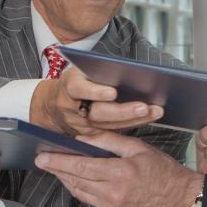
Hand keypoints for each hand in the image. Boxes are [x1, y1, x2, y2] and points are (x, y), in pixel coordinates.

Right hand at [30, 66, 163, 135]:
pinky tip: (149, 118)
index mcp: (69, 86)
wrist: (51, 106)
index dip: (95, 92)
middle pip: (98, 112)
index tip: (112, 92)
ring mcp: (81, 125)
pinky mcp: (90, 135)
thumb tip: (128, 71)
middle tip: (144, 106)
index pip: (79, 89)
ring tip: (155, 111)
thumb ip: (97, 71)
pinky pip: (113, 131)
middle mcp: (73, 108)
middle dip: (123, 110)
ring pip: (109, 124)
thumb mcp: (79, 72)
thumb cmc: (73, 83)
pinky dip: (132, 124)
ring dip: (134, 118)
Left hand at [35, 131, 203, 206]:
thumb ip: (109, 142)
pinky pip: (89, 199)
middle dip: (57, 169)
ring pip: (79, 191)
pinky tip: (74, 179)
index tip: (43, 156)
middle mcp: (113, 193)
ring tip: (55, 168)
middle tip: (42, 160)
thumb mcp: (138, 148)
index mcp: (120, 173)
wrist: (179, 197)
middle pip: (76, 180)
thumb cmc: (163, 170)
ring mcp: (111, 206)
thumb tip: (83, 140)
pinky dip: (79, 188)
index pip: (81, 167)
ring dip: (65, 179)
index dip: (59, 162)